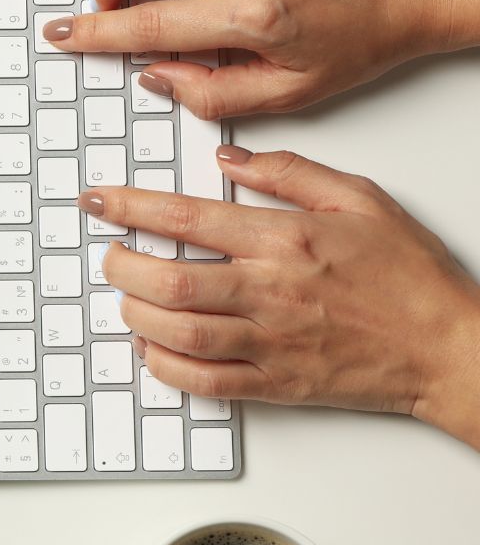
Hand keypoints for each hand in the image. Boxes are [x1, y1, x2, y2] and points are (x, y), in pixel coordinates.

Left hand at [87, 147, 479, 449]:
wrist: (448, 346)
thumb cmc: (408, 274)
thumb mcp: (358, 198)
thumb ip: (288, 173)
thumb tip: (228, 160)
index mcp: (285, 240)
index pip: (187, 218)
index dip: (131, 207)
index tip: (99, 201)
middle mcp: (270, 292)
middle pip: (171, 280)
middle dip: (122, 266)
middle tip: (109, 254)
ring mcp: (270, 343)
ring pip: (179, 332)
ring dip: (136, 314)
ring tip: (126, 297)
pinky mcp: (275, 385)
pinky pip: (204, 382)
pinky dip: (165, 366)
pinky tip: (153, 347)